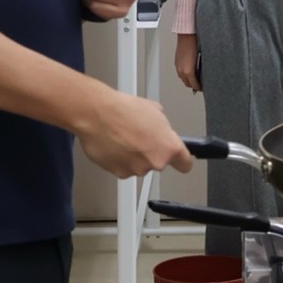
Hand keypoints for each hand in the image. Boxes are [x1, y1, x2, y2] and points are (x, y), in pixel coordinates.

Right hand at [77, 89, 193, 177]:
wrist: (97, 115)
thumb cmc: (124, 110)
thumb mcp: (155, 110)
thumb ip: (163, 128)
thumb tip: (160, 131)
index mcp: (168, 147)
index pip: (184, 163)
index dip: (181, 160)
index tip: (179, 159)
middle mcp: (155, 162)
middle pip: (158, 162)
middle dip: (151, 152)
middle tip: (140, 136)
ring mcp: (136, 169)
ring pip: (140, 166)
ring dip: (134, 156)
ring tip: (123, 138)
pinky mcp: (119, 173)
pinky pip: (123, 168)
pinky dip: (120, 160)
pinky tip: (114, 144)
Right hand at [175, 33, 201, 91]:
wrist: (187, 37)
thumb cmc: (195, 45)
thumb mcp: (201, 60)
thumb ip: (200, 70)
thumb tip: (202, 76)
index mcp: (188, 71)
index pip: (194, 85)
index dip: (199, 88)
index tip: (203, 88)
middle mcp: (182, 71)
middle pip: (187, 84)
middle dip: (193, 86)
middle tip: (200, 85)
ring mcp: (178, 67)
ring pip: (183, 79)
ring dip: (188, 80)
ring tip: (195, 79)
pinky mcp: (176, 63)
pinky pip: (180, 73)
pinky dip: (184, 75)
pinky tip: (189, 72)